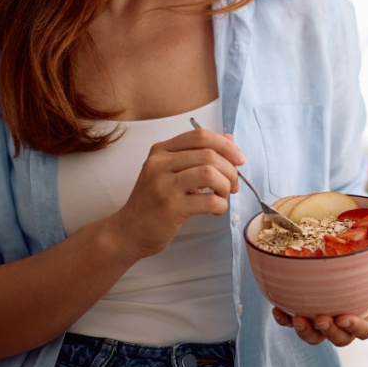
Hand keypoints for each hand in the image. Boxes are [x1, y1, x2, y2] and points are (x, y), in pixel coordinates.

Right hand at [107, 127, 243, 261]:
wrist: (129, 231)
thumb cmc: (154, 201)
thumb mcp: (171, 172)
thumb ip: (198, 155)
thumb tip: (230, 140)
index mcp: (161, 150)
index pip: (200, 136)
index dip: (226, 145)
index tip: (239, 159)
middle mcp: (159, 164)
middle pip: (209, 154)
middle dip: (230, 169)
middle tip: (233, 184)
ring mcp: (163, 185)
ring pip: (210, 174)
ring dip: (226, 185)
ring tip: (223, 195)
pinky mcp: (170, 208)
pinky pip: (209, 201)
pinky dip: (221, 205)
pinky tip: (216, 209)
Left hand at [272, 247, 367, 346]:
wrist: (345, 257)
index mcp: (367, 313)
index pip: (365, 330)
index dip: (356, 328)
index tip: (345, 317)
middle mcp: (345, 321)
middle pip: (340, 339)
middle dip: (330, 333)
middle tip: (322, 319)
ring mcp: (324, 319)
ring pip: (316, 337)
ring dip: (307, 332)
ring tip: (298, 318)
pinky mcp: (306, 312)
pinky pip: (294, 322)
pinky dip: (285, 320)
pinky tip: (278, 310)